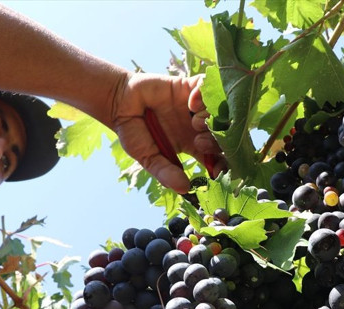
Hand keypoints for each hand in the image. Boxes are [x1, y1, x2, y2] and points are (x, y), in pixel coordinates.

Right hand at [108, 73, 224, 192]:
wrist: (119, 105)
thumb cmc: (133, 133)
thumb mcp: (148, 158)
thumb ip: (166, 172)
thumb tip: (185, 189)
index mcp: (193, 145)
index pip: (218, 155)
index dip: (222, 164)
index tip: (216, 171)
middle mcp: (198, 125)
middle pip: (224, 133)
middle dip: (218, 141)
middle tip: (200, 143)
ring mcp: (194, 106)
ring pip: (220, 109)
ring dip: (211, 118)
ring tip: (194, 123)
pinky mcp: (187, 86)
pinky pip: (206, 85)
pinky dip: (204, 94)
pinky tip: (191, 103)